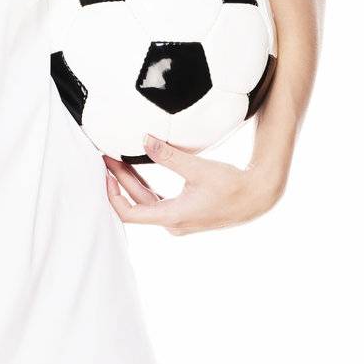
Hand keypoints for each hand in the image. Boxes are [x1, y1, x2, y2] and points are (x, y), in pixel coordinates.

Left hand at [104, 134, 279, 234]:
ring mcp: (179, 220)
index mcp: (172, 217)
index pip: (128, 213)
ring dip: (133, 182)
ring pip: (147, 201)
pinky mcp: (187, 213)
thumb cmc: (232, 186)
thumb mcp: (198, 168)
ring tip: (119, 160)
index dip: (112, 194)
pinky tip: (141, 169)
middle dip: (120, 180)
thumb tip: (144, 140)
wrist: (257, 198)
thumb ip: (169, 155)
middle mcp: (172, 223)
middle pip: (136, 203)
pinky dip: (147, 186)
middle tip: (108, 156)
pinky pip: (159, 200)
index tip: (105, 173)